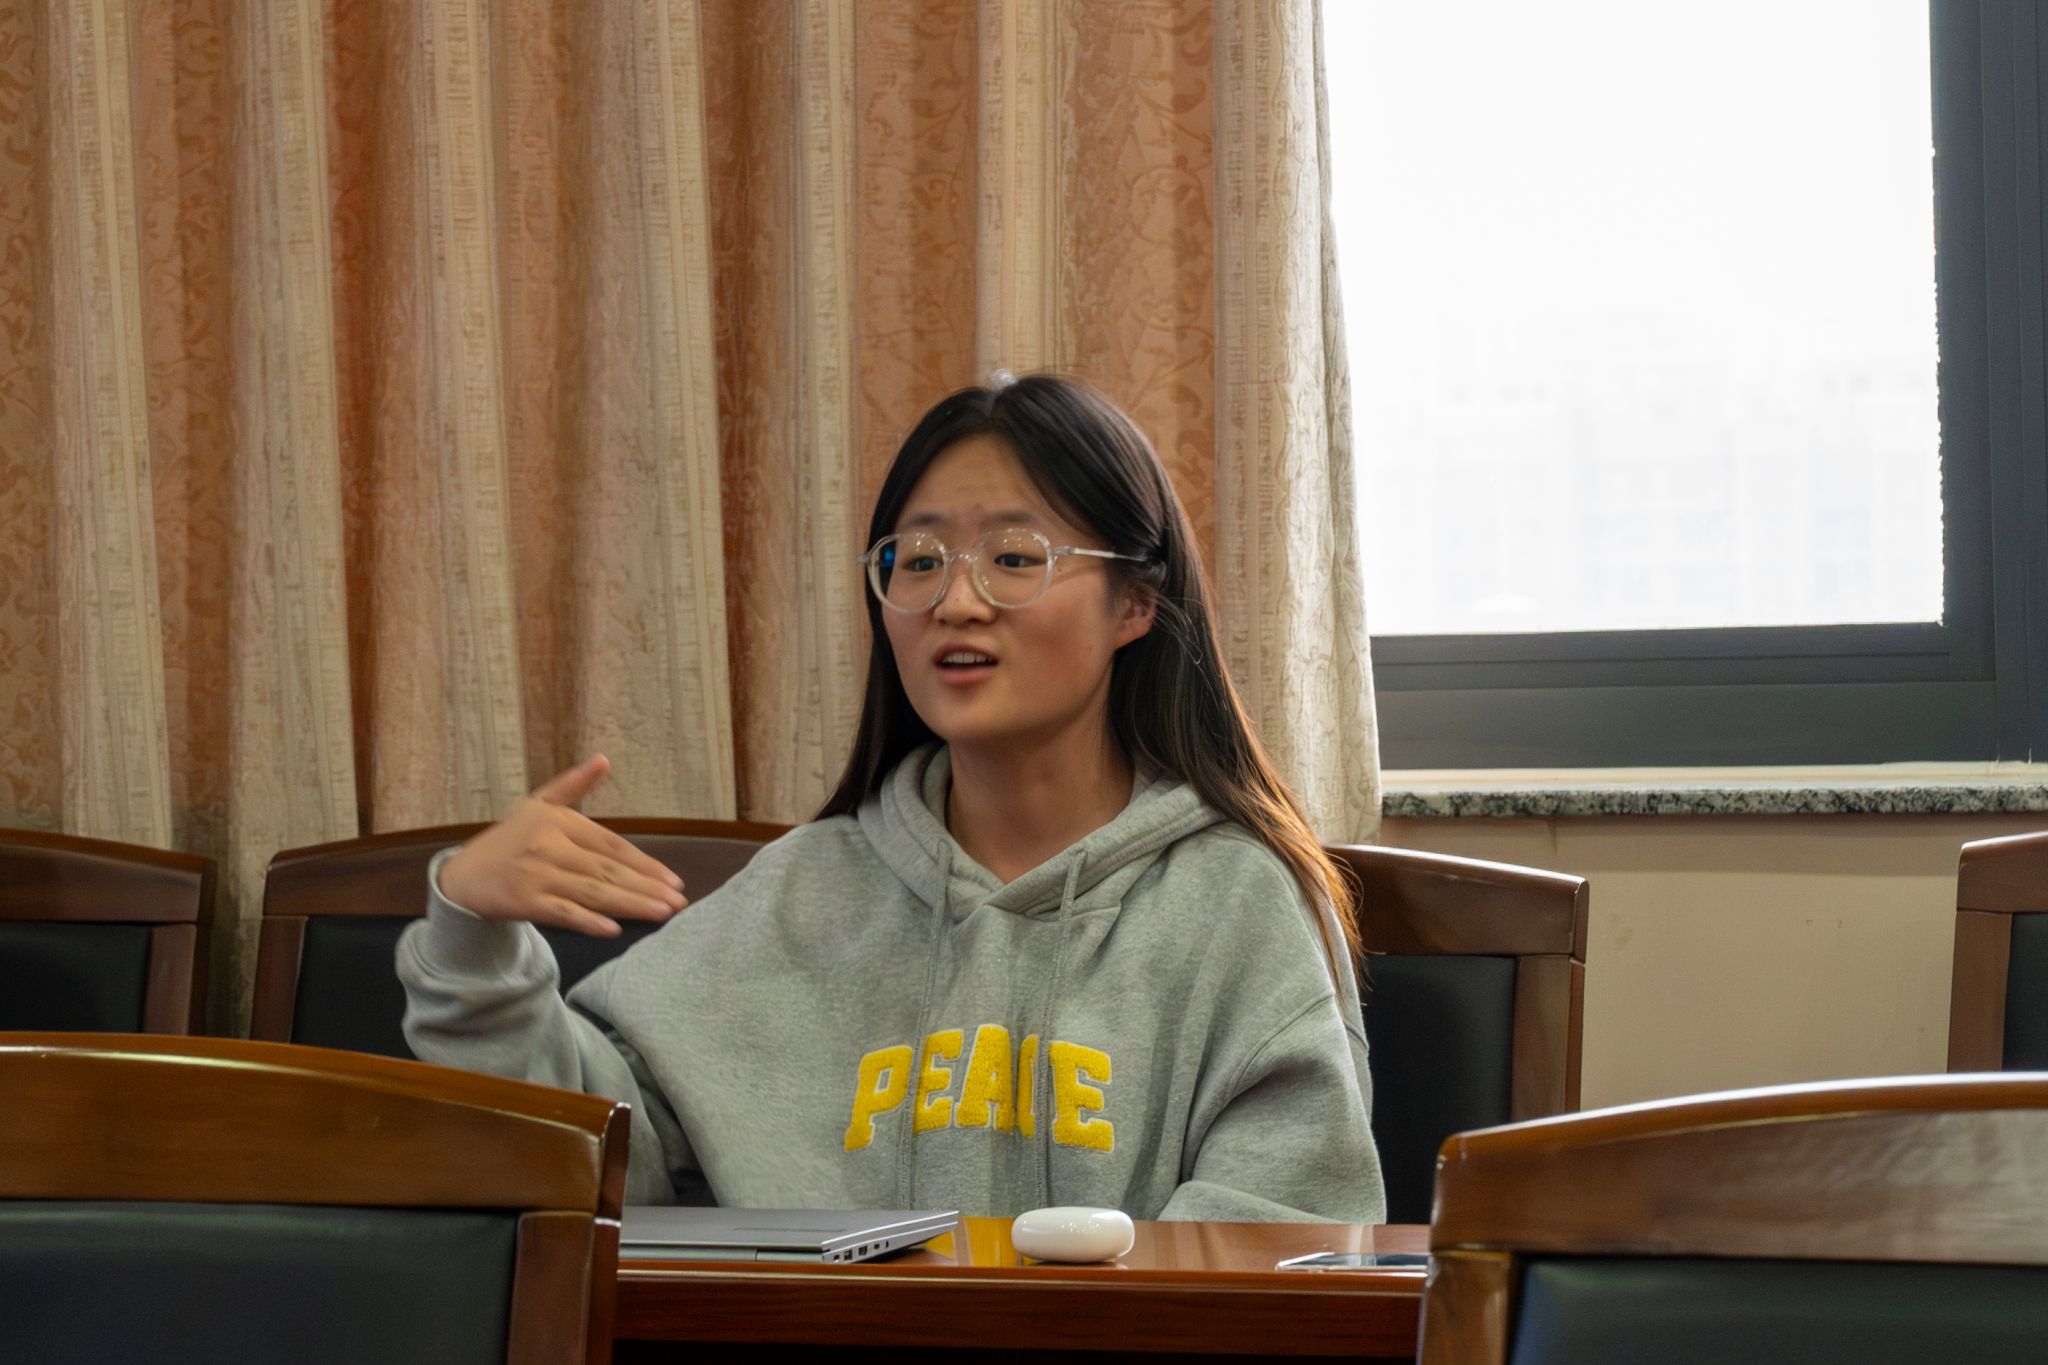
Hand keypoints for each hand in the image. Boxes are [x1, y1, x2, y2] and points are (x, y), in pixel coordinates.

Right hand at [436, 755, 687, 937]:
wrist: (463, 878)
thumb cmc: (509, 841)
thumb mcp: (538, 805)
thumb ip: (574, 785)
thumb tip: (604, 759)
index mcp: (557, 820)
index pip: (611, 845)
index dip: (644, 863)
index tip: (673, 880)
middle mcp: (548, 845)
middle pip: (606, 871)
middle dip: (646, 887)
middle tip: (678, 901)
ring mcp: (535, 874)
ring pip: (592, 892)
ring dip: (630, 904)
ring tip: (662, 914)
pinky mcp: (523, 901)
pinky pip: (562, 913)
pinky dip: (588, 921)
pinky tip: (614, 929)